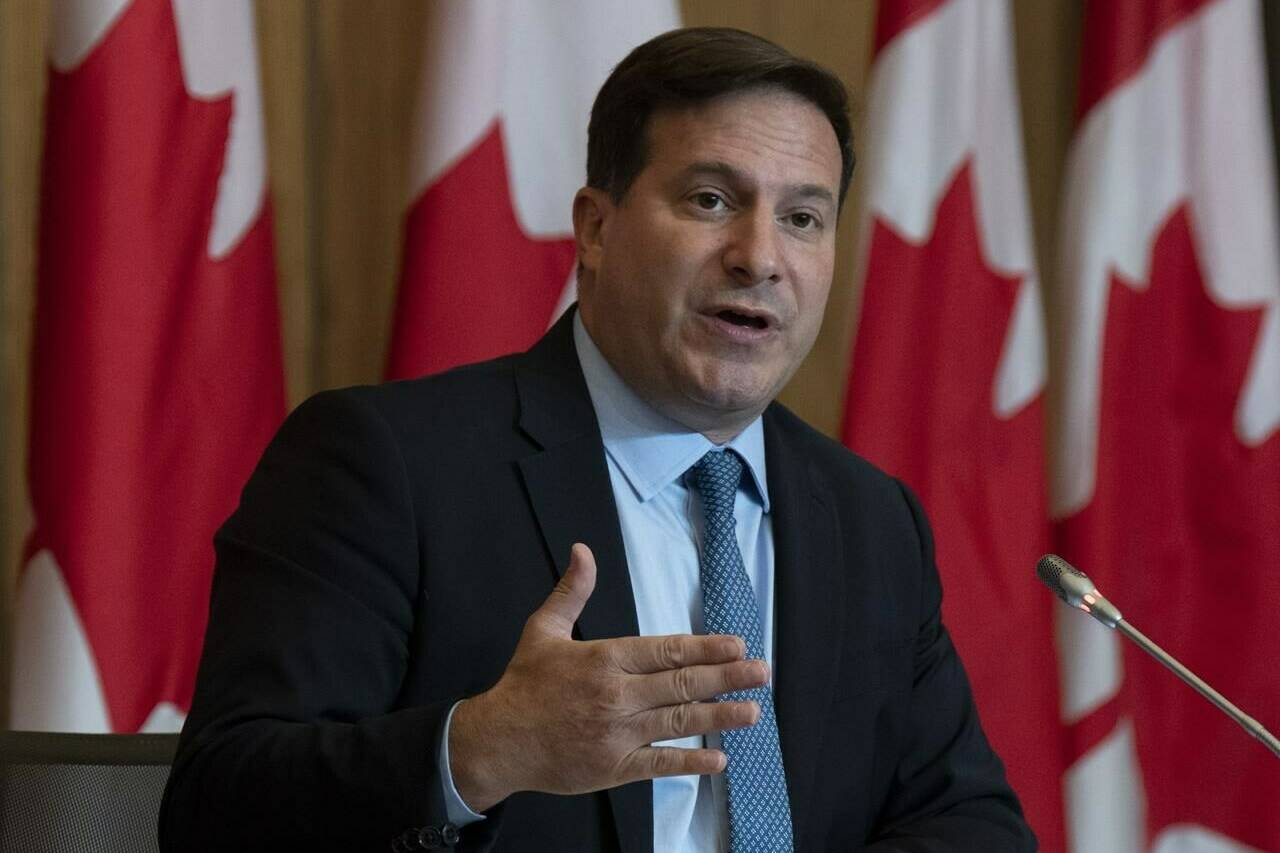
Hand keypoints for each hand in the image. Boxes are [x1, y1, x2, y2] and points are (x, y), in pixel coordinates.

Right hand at [448, 542, 766, 811]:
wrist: (498, 740)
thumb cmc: (524, 684)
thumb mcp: (543, 629)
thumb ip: (572, 591)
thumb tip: (582, 551)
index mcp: (603, 660)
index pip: (666, 651)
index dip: (705, 648)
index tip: (737, 645)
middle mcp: (616, 696)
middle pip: (682, 684)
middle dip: (727, 677)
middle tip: (761, 672)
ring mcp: (617, 734)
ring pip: (679, 723)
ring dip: (720, 716)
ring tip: (752, 711)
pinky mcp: (614, 768)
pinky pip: (660, 764)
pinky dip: (691, 762)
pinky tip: (719, 758)